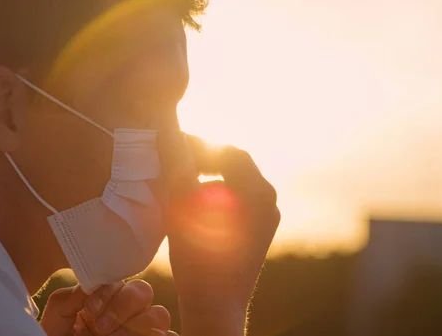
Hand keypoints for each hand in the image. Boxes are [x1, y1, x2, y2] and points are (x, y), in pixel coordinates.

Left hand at [40, 280, 176, 335]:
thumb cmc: (60, 332)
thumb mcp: (60, 312)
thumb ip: (73, 295)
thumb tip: (89, 286)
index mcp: (110, 294)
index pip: (120, 281)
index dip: (108, 294)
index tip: (89, 310)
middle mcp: (130, 308)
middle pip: (144, 292)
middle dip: (123, 307)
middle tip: (100, 327)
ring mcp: (141, 327)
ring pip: (159, 314)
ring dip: (138, 324)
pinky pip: (170, 334)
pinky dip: (161, 334)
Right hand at [158, 133, 279, 335]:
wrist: (215, 305)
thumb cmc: (197, 260)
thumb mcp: (181, 208)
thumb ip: (179, 168)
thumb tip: (171, 136)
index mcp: (258, 192)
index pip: (227, 151)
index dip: (199, 144)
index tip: (174, 144)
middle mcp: (269, 201)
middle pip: (236, 163)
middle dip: (206, 158)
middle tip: (178, 158)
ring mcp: (268, 216)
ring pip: (238, 180)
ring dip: (212, 175)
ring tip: (184, 178)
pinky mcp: (260, 230)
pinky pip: (241, 199)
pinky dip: (219, 194)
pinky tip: (196, 202)